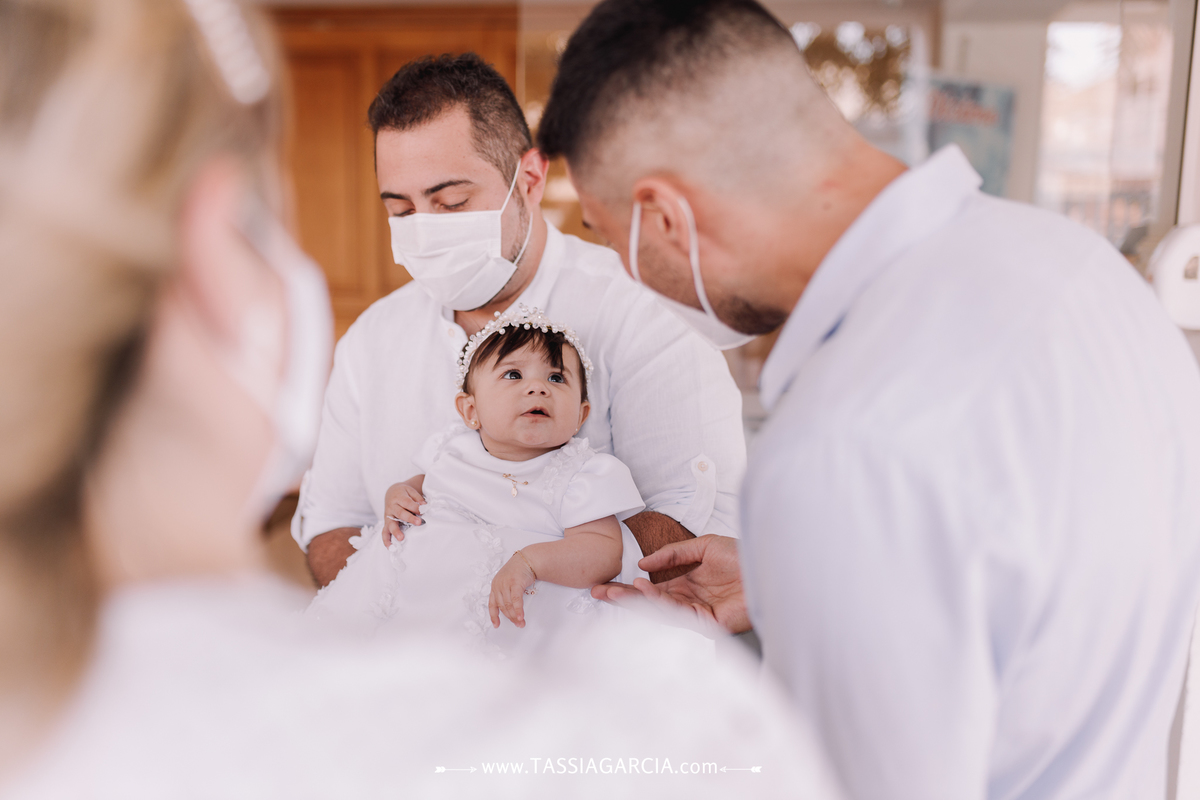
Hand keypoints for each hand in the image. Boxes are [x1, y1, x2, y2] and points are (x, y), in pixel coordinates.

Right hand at [383, 480, 424, 544]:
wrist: (392, 492)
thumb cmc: (404, 493)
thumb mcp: (410, 491)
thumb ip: (417, 498)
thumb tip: (424, 505)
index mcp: (399, 497)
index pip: (407, 503)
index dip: (415, 507)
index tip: (423, 511)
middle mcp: (392, 507)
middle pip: (400, 513)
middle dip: (409, 518)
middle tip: (419, 523)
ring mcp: (388, 516)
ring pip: (391, 524)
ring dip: (396, 531)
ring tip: (401, 538)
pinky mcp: (386, 523)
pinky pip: (384, 532)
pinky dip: (386, 540)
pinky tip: (390, 547)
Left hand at [489, 553, 536, 628]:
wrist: (528, 559)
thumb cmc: (519, 570)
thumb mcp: (508, 581)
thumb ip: (506, 593)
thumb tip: (511, 609)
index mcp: (495, 585)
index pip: (492, 604)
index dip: (494, 616)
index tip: (496, 625)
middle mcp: (498, 585)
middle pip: (502, 606)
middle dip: (510, 618)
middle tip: (517, 625)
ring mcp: (506, 584)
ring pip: (509, 605)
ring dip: (515, 616)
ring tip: (521, 623)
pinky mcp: (515, 583)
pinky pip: (516, 600)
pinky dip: (519, 610)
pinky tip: (521, 616)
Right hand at [591, 534, 748, 634]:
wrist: (768, 566)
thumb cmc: (743, 557)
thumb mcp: (704, 545)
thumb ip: (673, 554)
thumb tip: (644, 563)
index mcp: (687, 583)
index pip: (651, 588)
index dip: (629, 586)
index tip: (606, 582)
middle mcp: (688, 599)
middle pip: (649, 601)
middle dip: (622, 597)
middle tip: (598, 592)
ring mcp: (696, 612)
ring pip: (657, 609)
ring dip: (634, 600)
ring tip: (613, 591)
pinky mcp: (706, 622)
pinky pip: (676, 612)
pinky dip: (657, 601)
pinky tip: (642, 589)